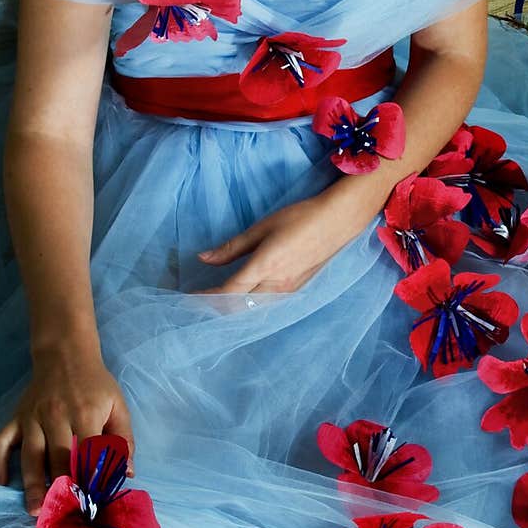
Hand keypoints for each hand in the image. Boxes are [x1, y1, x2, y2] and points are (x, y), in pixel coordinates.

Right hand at [0, 346, 134, 517]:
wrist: (66, 354)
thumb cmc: (96, 385)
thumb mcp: (117, 405)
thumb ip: (123, 439)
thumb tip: (126, 473)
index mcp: (85, 414)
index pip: (87, 453)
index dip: (89, 480)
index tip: (91, 505)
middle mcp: (56, 417)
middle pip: (57, 458)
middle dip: (60, 489)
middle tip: (62, 517)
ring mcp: (33, 417)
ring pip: (30, 455)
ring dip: (32, 484)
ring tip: (35, 510)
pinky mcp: (16, 417)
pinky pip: (2, 441)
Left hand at [195, 195, 361, 303]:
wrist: (338, 221)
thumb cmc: (300, 218)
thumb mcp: (262, 228)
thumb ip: (232, 247)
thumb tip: (203, 259)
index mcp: (264, 266)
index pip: (228, 293)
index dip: (206, 298)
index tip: (189, 297)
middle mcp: (275, 285)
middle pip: (238, 308)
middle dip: (216, 307)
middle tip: (199, 300)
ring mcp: (287, 291)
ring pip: (252, 309)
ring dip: (232, 308)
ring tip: (216, 300)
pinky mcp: (295, 290)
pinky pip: (265, 305)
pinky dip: (248, 305)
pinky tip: (242, 297)